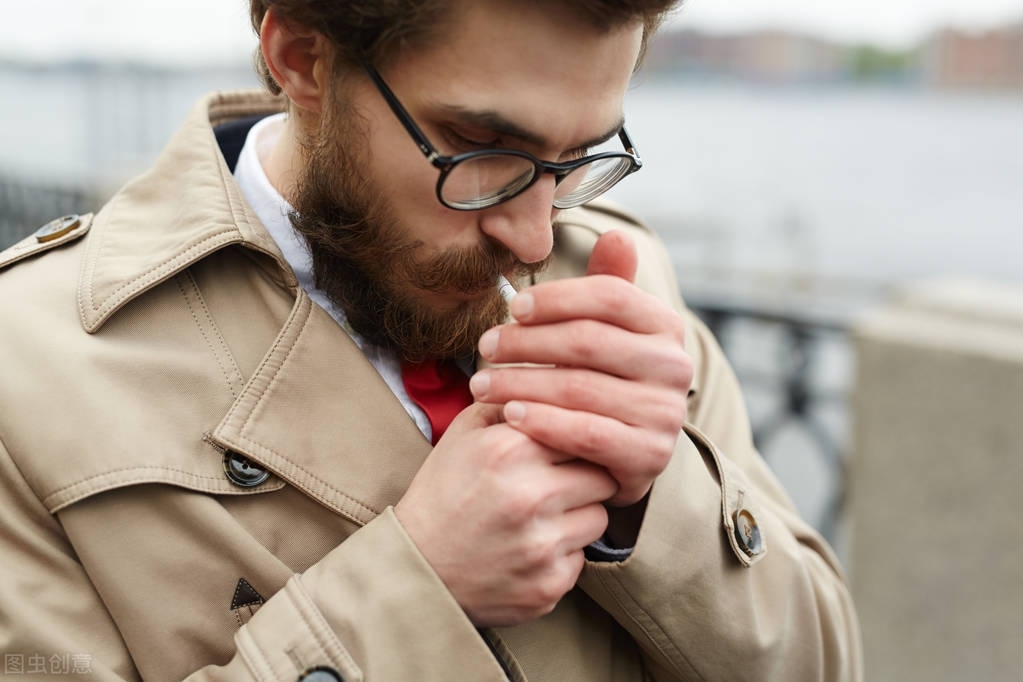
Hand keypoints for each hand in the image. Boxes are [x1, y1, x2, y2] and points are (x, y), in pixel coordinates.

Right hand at [394, 403, 618, 626]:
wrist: (415, 567)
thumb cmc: (444, 492)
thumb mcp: (465, 433)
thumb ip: (513, 401)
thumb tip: (562, 379)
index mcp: (510, 449)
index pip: (584, 430)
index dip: (577, 439)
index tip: (567, 448)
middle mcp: (530, 495)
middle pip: (603, 475)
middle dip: (586, 477)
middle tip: (558, 483)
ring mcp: (541, 544)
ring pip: (599, 518)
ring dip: (579, 515)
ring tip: (542, 516)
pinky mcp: (549, 584)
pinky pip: (583, 558)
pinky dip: (563, 553)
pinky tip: (530, 548)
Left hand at [471, 230, 692, 506]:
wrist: (627, 454)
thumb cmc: (606, 380)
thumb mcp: (609, 331)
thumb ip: (608, 286)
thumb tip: (618, 236)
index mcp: (665, 326)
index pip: (608, 296)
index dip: (555, 298)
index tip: (512, 308)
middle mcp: (674, 367)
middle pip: (587, 341)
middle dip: (526, 342)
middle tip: (484, 347)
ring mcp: (665, 413)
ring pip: (578, 388)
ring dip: (520, 383)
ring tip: (481, 384)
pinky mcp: (649, 456)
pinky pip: (586, 433)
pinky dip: (542, 422)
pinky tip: (509, 415)